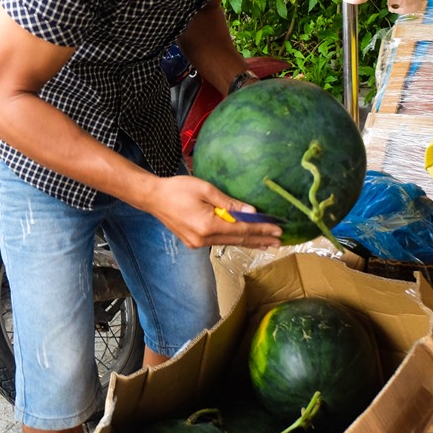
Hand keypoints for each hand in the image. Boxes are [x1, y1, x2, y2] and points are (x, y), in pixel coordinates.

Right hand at [144, 175, 282, 249]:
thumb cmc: (177, 188)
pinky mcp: (194, 242)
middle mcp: (204, 239)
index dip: (262, 230)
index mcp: (208, 225)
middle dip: (260, 240)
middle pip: (238, 240)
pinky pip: (220, 241)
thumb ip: (229, 203)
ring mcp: (198, 243)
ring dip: (250, 242)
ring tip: (267, 243)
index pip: (242, 229)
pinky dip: (234, 240)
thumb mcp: (206, 189)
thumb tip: (251, 212)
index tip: (278, 230)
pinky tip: (244, 240)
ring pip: (230, 242)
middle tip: (279, 242)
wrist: (153, 197)